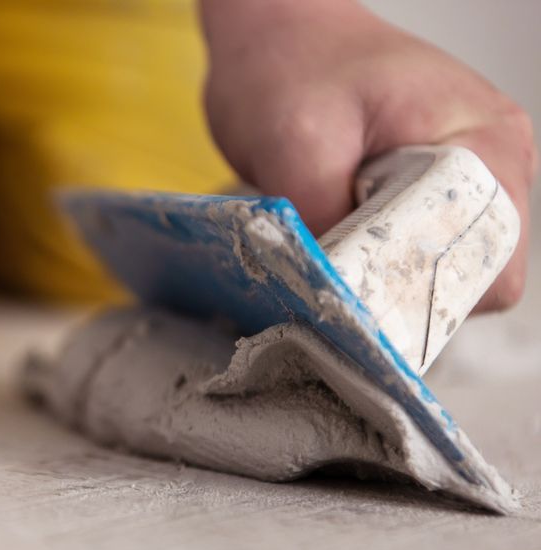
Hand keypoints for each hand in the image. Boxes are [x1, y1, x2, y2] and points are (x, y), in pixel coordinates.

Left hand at [200, 0, 535, 310]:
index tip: (360, 289)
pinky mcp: (427, 196)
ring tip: (330, 235)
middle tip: (336, 263)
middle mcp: (492, 165)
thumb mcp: (295, 141)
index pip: (488, 265)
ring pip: (438, 277)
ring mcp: (462, 182)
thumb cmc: (289, 66)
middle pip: (470, 281)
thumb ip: (324, 221)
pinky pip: (411, 258)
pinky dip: (371, 264)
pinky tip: (334, 234)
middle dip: (400, 290)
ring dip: (381, 278)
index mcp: (485, 142)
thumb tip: (336, 294)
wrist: (274, 36)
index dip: (422, 294)